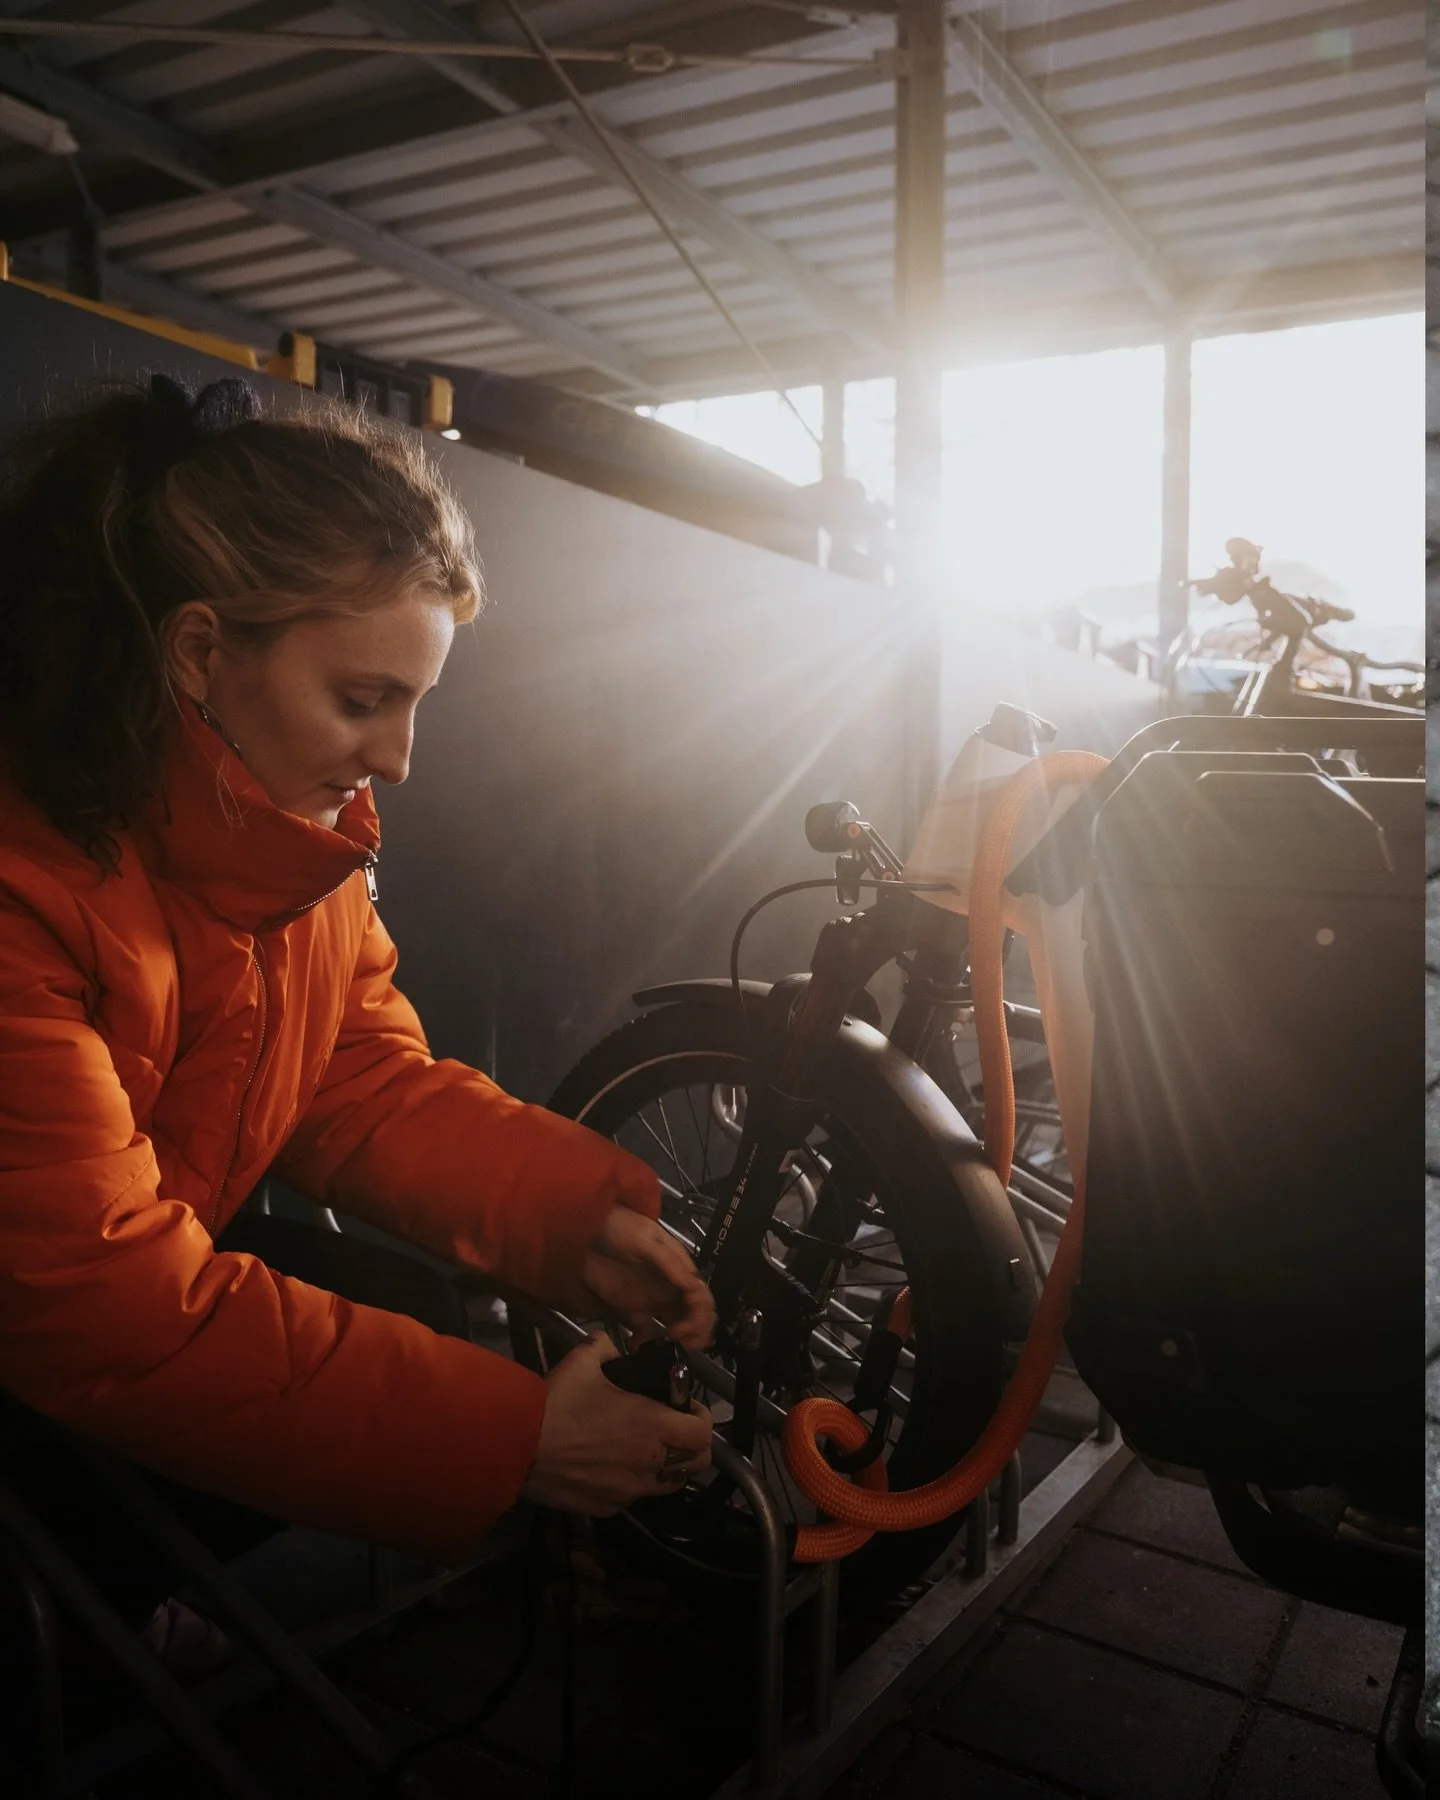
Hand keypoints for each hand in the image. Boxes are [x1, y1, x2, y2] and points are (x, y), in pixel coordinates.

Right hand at [520, 1334, 712, 1514]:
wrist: (515, 1446)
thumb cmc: (555, 1402)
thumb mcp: (583, 1360)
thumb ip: (606, 1347)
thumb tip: (611, 1345)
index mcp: (652, 1425)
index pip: (704, 1432)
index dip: (701, 1418)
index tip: (685, 1407)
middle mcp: (649, 1463)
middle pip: (697, 1465)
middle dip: (692, 1446)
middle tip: (672, 1429)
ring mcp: (629, 1491)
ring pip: (669, 1485)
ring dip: (667, 1467)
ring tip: (644, 1449)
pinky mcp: (608, 1508)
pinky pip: (634, 1498)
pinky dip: (633, 1483)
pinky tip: (611, 1466)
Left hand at [581, 1207, 715, 1348]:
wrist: (584, 1231)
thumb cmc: (619, 1228)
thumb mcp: (645, 1239)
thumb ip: (669, 1262)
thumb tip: (693, 1287)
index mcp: (679, 1268)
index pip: (702, 1297)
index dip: (699, 1316)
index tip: (679, 1329)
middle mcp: (671, 1287)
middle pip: (696, 1314)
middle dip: (696, 1331)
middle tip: (680, 1342)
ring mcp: (652, 1299)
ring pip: (678, 1324)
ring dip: (681, 1340)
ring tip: (668, 1347)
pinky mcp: (632, 1309)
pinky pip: (648, 1331)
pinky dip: (648, 1342)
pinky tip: (637, 1345)